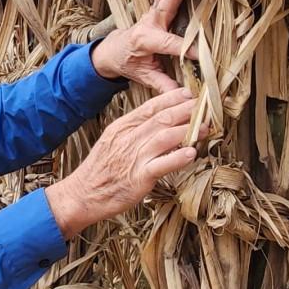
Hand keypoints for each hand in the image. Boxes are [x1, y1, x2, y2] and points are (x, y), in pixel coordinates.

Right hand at [45, 87, 199, 238]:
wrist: (83, 194)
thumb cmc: (101, 170)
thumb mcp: (113, 141)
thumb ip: (135, 131)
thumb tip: (160, 122)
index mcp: (122, 127)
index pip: (151, 107)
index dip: (173, 99)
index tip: (190, 94)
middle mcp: (128, 139)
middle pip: (161, 118)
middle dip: (186, 111)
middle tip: (206, 107)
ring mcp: (133, 158)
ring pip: (164, 137)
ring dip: (188, 131)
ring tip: (206, 128)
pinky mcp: (138, 178)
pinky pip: (161, 165)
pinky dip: (178, 158)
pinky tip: (192, 154)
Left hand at [90, 0, 196, 92]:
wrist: (111, 52)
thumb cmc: (129, 64)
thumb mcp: (144, 77)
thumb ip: (163, 85)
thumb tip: (183, 95)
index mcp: (146, 41)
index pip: (170, 44)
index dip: (186, 49)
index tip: (202, 53)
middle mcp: (148, 24)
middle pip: (165, 7)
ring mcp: (150, 14)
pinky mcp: (152, 9)